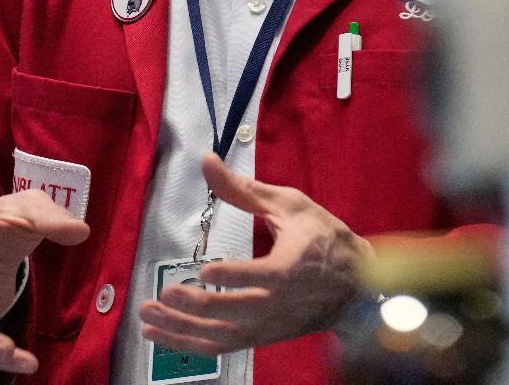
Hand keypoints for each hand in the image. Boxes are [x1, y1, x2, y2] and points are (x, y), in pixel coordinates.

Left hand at [139, 152, 369, 355]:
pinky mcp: (263, 337)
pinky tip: (166, 336)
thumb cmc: (325, 240)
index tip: (205, 269)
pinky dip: (192, 344)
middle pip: (232, 312)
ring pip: (221, 336)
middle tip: (162, 296)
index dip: (232, 275)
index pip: (258, 276)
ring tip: (149, 319)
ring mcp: (269, 326)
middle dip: (193, 307)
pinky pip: (224, 346)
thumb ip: (244, 189)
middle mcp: (278, 304)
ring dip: (182, 331)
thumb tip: (208, 162)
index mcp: (289, 268)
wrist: (358, 287)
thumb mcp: (290, 205)